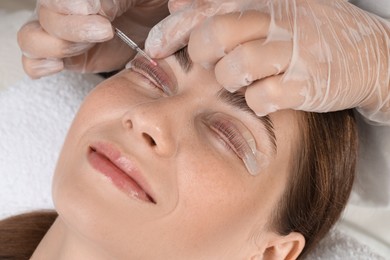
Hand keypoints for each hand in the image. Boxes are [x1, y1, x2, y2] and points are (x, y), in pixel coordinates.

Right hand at [17, 0, 168, 77]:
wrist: (162, 30)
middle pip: (46, 14)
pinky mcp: (69, 57)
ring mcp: (65, 33)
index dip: (73, 7)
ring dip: (56, 46)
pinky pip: (35, 60)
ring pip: (32, 36)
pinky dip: (39, 65)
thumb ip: (129, 1)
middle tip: (106, 32)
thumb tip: (111, 7)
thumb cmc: (156, 6)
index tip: (101, 17)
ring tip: (85, 49)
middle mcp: (69, 8)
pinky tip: (58, 66)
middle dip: (73, 27)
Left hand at [145, 0, 389, 123]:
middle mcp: (277, 21)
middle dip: (203, 55)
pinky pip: (259, 98)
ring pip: (233, 70)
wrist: (370, 53)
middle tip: (212, 64)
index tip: (155, 48)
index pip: (205, 9)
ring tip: (245, 80)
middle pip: (213, 36)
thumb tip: (178, 4)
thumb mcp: (273, 7)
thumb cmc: (311, 32)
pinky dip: (256, 101)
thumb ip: (224, 5)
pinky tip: (267, 96)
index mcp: (264, 0)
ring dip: (230, 80)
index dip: (172, 30)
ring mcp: (293, 52)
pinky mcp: (305, 85)